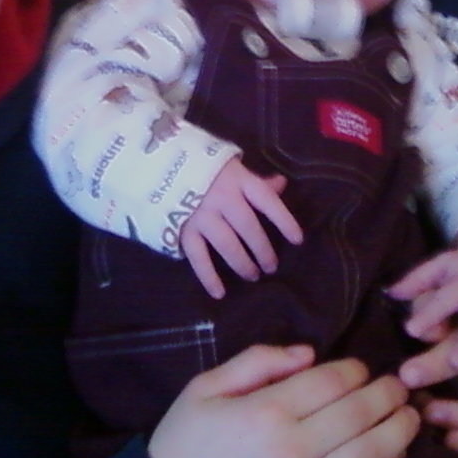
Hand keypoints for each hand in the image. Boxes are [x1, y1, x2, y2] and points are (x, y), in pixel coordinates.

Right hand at [149, 345, 420, 457]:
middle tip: (400, 386)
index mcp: (265, 413)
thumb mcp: (205, 389)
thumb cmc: (185, 443)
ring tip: (410, 417)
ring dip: (398, 434)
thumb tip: (309, 354)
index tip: (361, 368)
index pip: (329, 382)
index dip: (354, 370)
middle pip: (358, 417)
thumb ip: (257, 362)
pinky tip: (391, 456)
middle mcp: (292, 452)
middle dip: (386, 396)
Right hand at [180, 157, 302, 297]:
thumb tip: (282, 185)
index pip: (267, 201)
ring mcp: (202, 213)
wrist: (160, 164)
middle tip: (271, 267)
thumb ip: (256, 181)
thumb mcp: (232, 168)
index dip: (284, 221)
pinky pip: (198, 257)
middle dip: (262, 250)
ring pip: (227, 244)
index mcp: (238, 179)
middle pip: (248, 227)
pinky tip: (219, 292)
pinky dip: (208, 277)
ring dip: (242, 263)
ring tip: (252, 276)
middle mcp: (222, 197)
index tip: (297, 240)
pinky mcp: (184, 228)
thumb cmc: (204, 168)